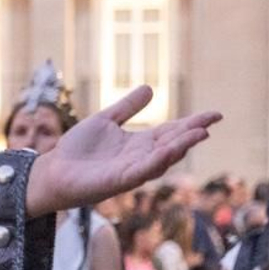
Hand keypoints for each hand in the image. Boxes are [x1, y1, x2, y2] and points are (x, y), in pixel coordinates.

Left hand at [24, 87, 219, 217]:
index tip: (215, 114)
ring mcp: (131, 171)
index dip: (192, 123)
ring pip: (161, 159)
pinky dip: (155, 162)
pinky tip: (167, 152)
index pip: (171, 131)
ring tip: (198, 134)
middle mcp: (140, 158)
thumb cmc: (77, 149)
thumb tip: (150, 88)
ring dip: (180, 147)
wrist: (53, 171)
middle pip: (172, 144)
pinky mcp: (118, 181)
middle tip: (210, 123)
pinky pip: (141, 172)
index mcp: (139, 143)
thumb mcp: (104, 121)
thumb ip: (127, 108)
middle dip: (191, 134)